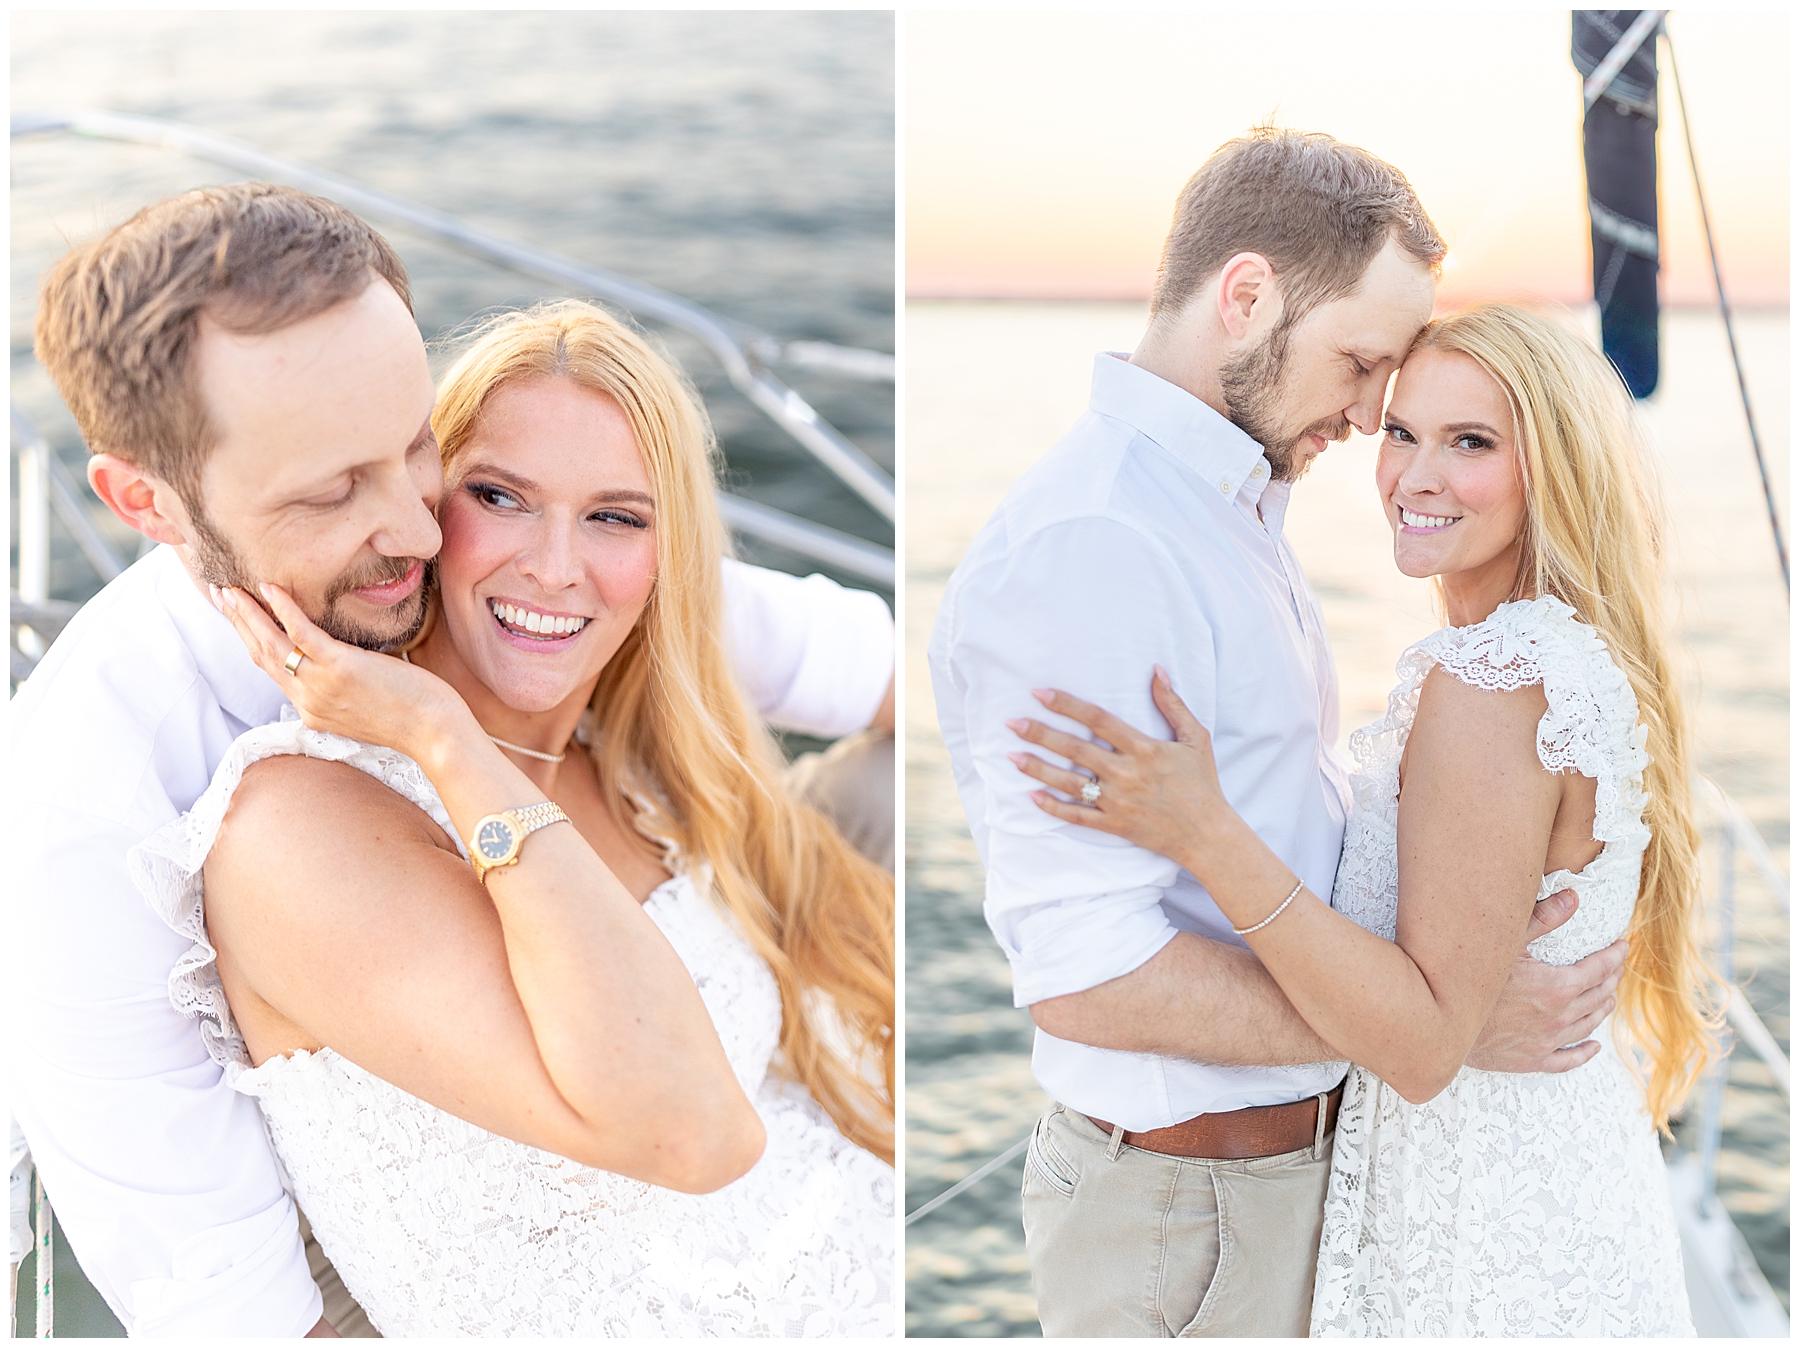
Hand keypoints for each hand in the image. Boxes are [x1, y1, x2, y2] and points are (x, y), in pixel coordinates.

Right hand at [211, 582, 473, 764]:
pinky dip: (283, 609)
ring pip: (271, 643)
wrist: (436, 734)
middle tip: (220, 595)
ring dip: (246, 613)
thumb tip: (347, 655)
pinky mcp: (341, 669)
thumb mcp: (366, 702)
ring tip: (229, 589)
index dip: (252, 641)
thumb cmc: (414, 714)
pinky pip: (302, 634)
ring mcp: (321, 686)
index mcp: (313, 709)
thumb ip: (346, 682)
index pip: (273, 670)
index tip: (239, 618)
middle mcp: (308, 700)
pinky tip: (269, 586)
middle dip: (237, 623)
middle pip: (261, 655)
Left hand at [1006, 667, 1236, 869]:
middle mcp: (1127, 773)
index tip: (1040, 693)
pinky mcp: (1114, 825)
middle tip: (1011, 723)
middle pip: (1075, 749)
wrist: (1208, 834)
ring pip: (1069, 783)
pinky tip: (1031, 796)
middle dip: (1040, 734)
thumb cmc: (1203, 783)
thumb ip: (1173, 704)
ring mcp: (1118, 801)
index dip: (1067, 704)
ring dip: (1037, 768)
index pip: (1098, 719)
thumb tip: (1157, 669)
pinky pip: (1077, 816)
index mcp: (1144, 748)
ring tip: (1011, 755)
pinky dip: (1053, 807)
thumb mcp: (1196, 738)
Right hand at [1464, 888, 1626, 1073]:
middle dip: (1611, 979)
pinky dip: (1585, 1052)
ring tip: (1608, 998)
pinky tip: (1592, 1046)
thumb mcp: (1506, 942)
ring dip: (1601, 1010)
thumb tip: (1573, 897)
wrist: (1443, 1023)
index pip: (1599, 969)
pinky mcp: (1531, 1059)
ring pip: (1588, 1025)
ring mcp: (1547, 1041)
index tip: (1623, 946)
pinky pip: (1568, 1059)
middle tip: (1617, 967)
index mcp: (1557, 986)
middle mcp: (1559, 1017)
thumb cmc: (1471, 979)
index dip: (1614, 956)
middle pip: (1598, 996)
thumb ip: (1543, 919)